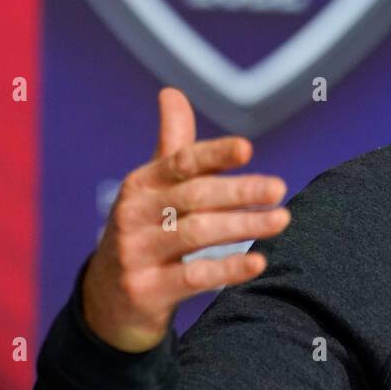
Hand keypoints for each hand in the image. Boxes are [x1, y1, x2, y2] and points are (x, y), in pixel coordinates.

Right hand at [81, 87, 290, 352]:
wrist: (108, 298)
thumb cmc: (146, 229)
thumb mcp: (154, 187)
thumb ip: (174, 144)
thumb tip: (171, 91)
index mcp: (142, 183)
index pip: (181, 161)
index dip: (214, 154)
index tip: (248, 149)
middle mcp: (134, 214)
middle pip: (195, 197)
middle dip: (240, 191)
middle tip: (279, 188)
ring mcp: (136, 253)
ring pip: (197, 234)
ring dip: (243, 226)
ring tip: (282, 220)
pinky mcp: (144, 289)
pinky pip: (192, 278)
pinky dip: (228, 270)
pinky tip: (259, 263)